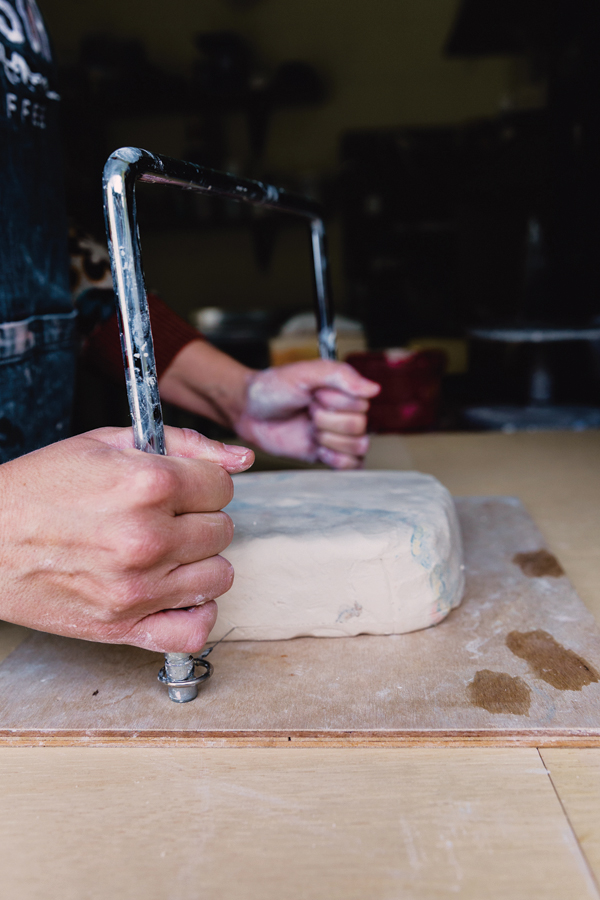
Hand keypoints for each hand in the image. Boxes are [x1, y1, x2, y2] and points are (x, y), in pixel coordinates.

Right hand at [0, 427, 253, 651]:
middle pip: (222, 529)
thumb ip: (183, 443)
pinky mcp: (123, 626)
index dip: (203, 483)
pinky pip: (195, 631)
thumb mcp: (106, 443)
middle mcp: (148, 538)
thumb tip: (240, 459)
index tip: (183, 487)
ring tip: (167, 553)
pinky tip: (175, 594)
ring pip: (219, 576)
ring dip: (199, 563)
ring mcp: (138, 587)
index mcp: (148, 485)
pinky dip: (195, 614)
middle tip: (165, 517)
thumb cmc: (40, 487)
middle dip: (199, 519)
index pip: (224, 486)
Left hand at [235, 360, 379, 468]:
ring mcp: (340, 436)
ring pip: (359, 447)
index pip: (361, 404)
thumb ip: (340, 375)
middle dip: (326, 420)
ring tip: (311, 429)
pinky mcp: (330, 456)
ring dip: (329, 439)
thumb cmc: (275, 387)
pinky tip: (318, 448)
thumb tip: (374, 389)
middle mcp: (347, 413)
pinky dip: (335, 459)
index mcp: (347, 391)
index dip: (334, 402)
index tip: (314, 394)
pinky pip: (353, 466)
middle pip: (359, 426)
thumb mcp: (305, 372)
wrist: (250, 411)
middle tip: (308, 412)